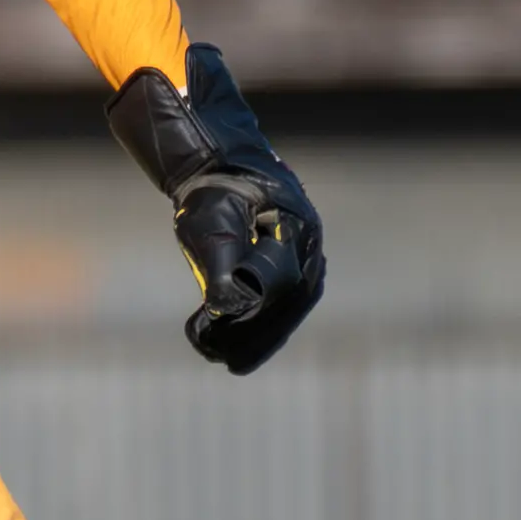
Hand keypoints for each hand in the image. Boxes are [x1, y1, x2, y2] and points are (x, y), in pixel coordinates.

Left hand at [103, 45, 324, 374]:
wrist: (219, 157)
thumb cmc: (211, 188)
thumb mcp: (209, 224)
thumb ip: (220, 267)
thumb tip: (226, 312)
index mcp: (296, 231)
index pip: (278, 292)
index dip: (248, 322)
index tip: (215, 341)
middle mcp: (311, 244)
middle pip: (289, 305)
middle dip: (257, 338)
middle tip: (224, 362)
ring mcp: (308, 250)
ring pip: (291, 306)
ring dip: (262, 335)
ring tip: (230, 359)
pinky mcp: (298, 256)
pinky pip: (289, 299)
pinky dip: (268, 323)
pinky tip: (243, 344)